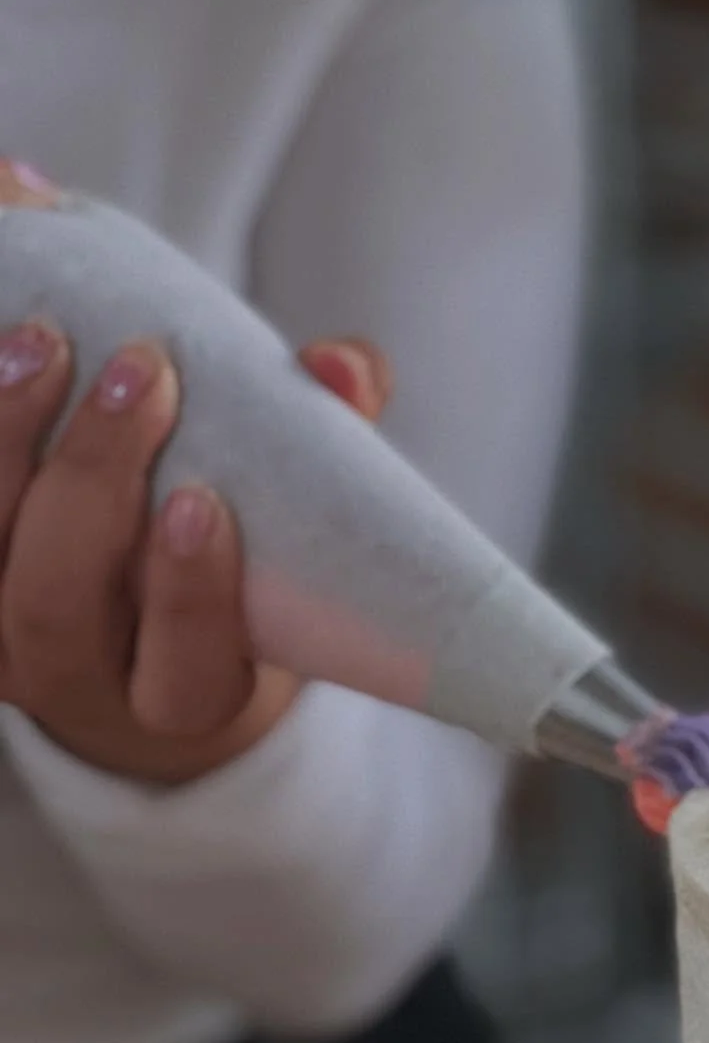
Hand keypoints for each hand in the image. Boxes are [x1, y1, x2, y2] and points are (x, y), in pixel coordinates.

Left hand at [0, 323, 392, 785]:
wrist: (135, 661)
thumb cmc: (238, 587)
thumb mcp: (303, 541)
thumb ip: (338, 445)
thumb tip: (341, 369)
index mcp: (192, 698)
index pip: (185, 669)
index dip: (186, 593)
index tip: (199, 500)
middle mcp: (82, 688)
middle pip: (59, 606)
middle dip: (92, 480)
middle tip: (140, 374)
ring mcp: (4, 652)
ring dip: (11, 440)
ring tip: (49, 344)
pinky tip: (2, 360)